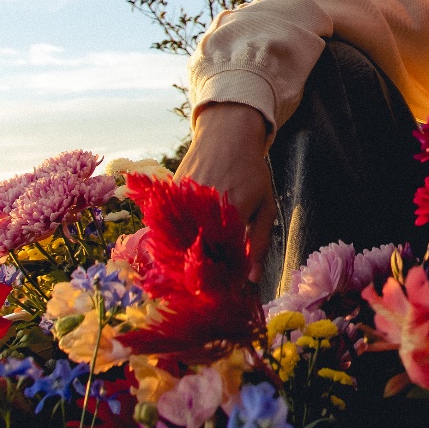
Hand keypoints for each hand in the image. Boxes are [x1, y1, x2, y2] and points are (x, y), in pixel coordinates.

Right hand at [175, 102, 274, 282]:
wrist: (227, 136)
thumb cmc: (252, 172)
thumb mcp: (265, 204)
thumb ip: (259, 242)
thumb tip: (250, 278)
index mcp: (230, 215)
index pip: (219, 263)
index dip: (218, 280)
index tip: (220, 290)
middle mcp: (203, 210)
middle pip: (193, 257)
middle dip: (197, 275)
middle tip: (202, 286)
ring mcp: (181, 202)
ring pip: (174, 245)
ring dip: (179, 261)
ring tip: (187, 271)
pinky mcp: (167, 196)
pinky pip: (162, 228)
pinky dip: (168, 241)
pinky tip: (175, 248)